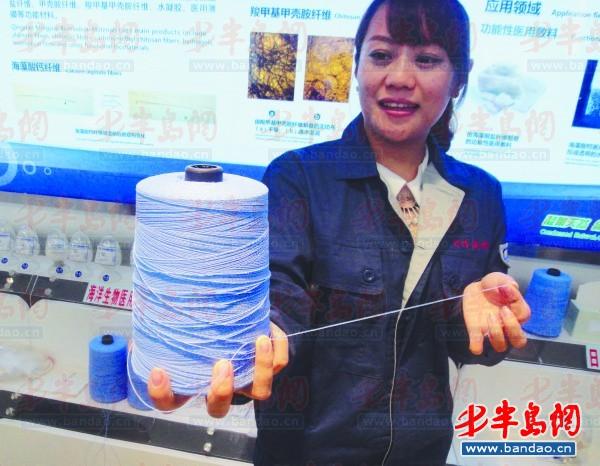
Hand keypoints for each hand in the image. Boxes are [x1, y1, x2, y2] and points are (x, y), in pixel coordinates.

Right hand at [147, 322, 287, 416]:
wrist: (234, 315)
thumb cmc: (201, 324)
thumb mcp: (179, 326)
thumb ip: (165, 324)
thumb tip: (147, 307)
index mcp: (192, 383)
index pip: (170, 402)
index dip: (162, 394)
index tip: (159, 371)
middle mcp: (220, 388)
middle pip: (219, 407)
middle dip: (221, 389)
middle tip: (221, 363)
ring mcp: (246, 380)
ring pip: (260, 392)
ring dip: (260, 369)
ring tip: (258, 341)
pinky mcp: (269, 366)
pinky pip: (281, 364)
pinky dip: (279, 347)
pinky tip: (269, 329)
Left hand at [463, 272, 529, 354]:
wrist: (475, 288)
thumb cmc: (492, 285)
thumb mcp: (499, 279)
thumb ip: (506, 282)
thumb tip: (509, 288)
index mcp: (516, 312)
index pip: (525, 316)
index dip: (517, 306)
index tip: (506, 291)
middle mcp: (507, 325)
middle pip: (519, 341)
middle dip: (513, 328)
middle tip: (503, 311)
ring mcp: (492, 330)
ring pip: (501, 346)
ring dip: (496, 334)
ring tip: (489, 316)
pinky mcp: (476, 332)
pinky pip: (478, 347)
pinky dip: (477, 346)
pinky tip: (476, 337)